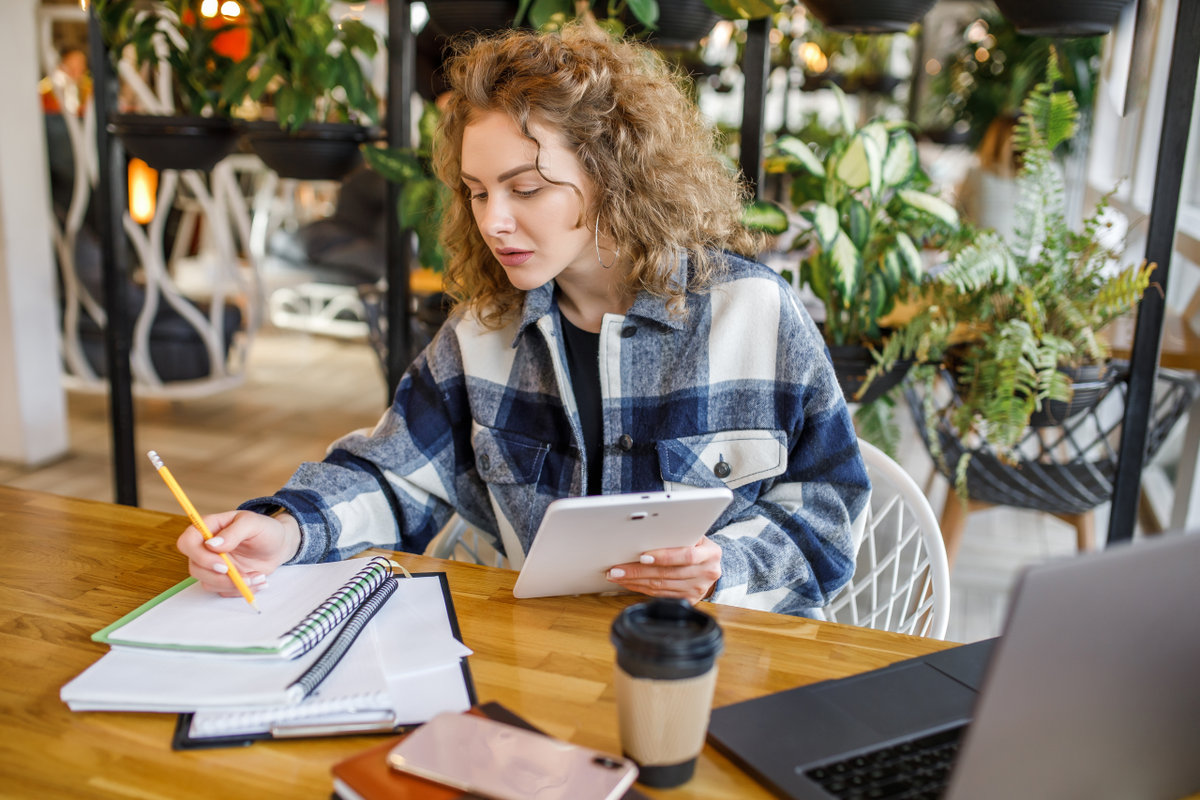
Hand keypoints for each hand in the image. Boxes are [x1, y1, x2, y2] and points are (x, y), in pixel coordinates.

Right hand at [176, 510, 300, 595]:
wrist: (279, 546)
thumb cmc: (266, 530)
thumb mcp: (254, 524)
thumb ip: (234, 532)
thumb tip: (212, 544)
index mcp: (209, 528)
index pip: (187, 542)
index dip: (199, 556)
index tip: (223, 564)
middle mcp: (206, 547)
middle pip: (195, 567)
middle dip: (219, 577)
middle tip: (243, 576)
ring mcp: (213, 564)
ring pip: (207, 582)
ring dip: (233, 585)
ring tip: (258, 577)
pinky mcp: (222, 578)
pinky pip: (222, 590)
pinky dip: (240, 590)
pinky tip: (258, 580)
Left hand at [605, 536, 722, 604]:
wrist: (710, 565)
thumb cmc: (697, 545)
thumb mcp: (694, 535)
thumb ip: (678, 535)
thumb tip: (645, 534)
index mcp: (711, 553)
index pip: (686, 555)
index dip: (664, 556)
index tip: (642, 556)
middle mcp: (707, 573)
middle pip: (668, 573)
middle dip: (638, 570)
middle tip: (617, 569)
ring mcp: (698, 589)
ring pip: (661, 586)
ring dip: (635, 581)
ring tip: (617, 575)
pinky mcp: (689, 600)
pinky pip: (660, 595)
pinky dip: (641, 589)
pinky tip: (629, 583)